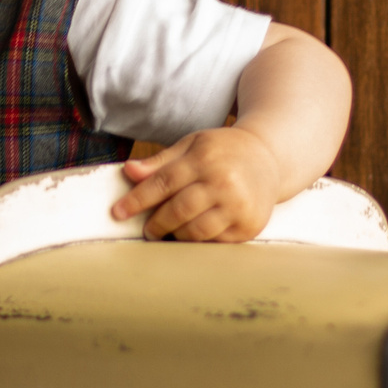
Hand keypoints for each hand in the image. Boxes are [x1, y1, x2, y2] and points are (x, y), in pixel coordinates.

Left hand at [110, 127, 285, 242]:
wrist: (270, 159)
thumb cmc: (224, 151)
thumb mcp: (193, 145)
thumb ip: (160, 162)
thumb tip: (129, 172)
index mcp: (205, 159)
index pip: (163, 182)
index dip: (137, 199)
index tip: (118, 212)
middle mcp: (224, 182)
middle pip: (178, 210)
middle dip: (156, 224)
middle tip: (147, 229)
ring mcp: (239, 206)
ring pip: (195, 232)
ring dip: (176, 236)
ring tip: (170, 232)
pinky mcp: (249, 226)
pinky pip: (215, 242)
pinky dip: (199, 242)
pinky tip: (193, 234)